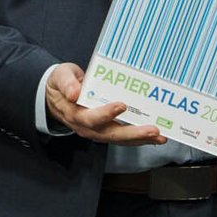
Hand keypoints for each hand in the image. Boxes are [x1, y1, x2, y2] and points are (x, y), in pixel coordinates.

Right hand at [44, 63, 166, 146]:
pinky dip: (139, 139)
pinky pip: (123, 138)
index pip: (90, 117)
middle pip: (110, 134)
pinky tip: (154, 138)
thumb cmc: (62, 85)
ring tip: (160, 137)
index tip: (121, 105)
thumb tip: (73, 93)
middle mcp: (87, 127)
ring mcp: (97, 132)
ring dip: (141, 139)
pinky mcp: (105, 132)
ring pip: (119, 139)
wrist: (57, 97)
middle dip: (133, 133)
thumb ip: (66, 83)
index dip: (105, 113)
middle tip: (153, 130)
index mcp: (75, 114)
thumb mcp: (60, 77)